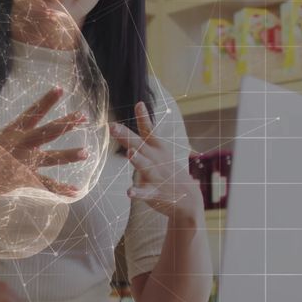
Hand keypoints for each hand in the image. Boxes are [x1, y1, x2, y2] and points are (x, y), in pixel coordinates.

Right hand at [0, 86, 88, 203]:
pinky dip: (61, 190)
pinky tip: (76, 191)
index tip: (60, 88)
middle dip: (66, 123)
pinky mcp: (24, 180)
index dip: (47, 100)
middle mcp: (20, 144)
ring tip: (86, 152)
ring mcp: (23, 162)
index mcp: (12, 131)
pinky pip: (46, 185)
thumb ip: (15, 137)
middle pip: (48, 131)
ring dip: (69, 155)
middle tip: (83, 116)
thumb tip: (30, 132)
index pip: (32, 112)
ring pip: (51, 158)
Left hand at [109, 102, 202, 221]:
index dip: (144, 117)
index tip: (139, 104)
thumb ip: (142, 135)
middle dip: (125, 136)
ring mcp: (156, 176)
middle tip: (112, 126)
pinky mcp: (154, 193)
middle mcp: (156, 159)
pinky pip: (145, 193)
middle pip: (139, 145)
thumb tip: (137, 109)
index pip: (149, 130)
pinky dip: (137, 192)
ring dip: (137, 160)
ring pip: (145, 166)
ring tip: (129, 153)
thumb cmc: (167, 170)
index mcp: (156, 149)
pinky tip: (129, 191)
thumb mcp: (158, 151)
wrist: (189, 197)